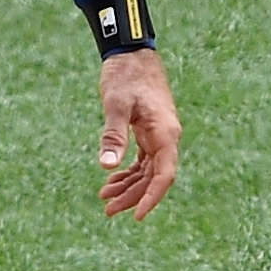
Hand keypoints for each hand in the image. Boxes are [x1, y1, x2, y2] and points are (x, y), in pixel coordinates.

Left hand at [96, 47, 179, 217]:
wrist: (132, 55)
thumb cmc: (125, 76)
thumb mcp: (116, 105)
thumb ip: (113, 135)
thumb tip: (107, 166)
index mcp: (165, 133)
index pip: (164, 175)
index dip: (152, 197)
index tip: (137, 215)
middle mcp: (166, 137)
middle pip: (154, 177)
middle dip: (133, 196)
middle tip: (108, 211)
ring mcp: (159, 135)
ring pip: (148, 171)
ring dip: (128, 187)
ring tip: (104, 199)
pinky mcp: (149, 132)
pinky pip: (143, 160)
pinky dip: (128, 172)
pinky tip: (111, 181)